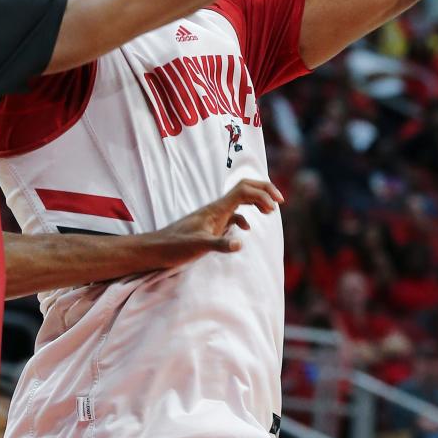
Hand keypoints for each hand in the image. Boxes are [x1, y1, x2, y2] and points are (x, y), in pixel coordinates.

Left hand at [145, 179, 283, 267]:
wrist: (157, 249)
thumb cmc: (174, 247)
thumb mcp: (198, 247)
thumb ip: (219, 245)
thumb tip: (241, 244)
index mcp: (216, 209)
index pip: (244, 190)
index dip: (263, 193)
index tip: (276, 206)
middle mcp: (216, 208)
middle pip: (244, 189)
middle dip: (264, 191)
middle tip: (280, 202)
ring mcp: (213, 216)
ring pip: (239, 200)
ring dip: (256, 201)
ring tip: (269, 211)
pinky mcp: (210, 226)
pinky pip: (232, 215)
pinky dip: (244, 217)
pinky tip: (245, 229)